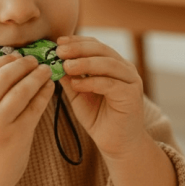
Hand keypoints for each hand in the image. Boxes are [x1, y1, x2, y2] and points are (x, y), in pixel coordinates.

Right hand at [0, 53, 54, 185]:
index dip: (3, 60)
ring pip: (21, 89)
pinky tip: (50, 88)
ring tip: (45, 71)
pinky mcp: (17, 136)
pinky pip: (34, 108)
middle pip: (3, 76)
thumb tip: (5, 69)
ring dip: (36, 76)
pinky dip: (44, 94)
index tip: (15, 56)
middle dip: (21, 64)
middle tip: (34, 60)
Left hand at [57, 35, 145, 159]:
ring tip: (66, 66)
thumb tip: (53, 61)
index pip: (95, 45)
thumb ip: (70, 77)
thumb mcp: (78, 94)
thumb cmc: (98, 117)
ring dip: (85, 63)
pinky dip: (91, 82)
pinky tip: (76, 85)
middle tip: (59, 51)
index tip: (58, 43)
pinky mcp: (132, 95)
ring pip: (107, 64)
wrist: (116, 144)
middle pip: (101, 50)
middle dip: (78, 49)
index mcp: (113, 64)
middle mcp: (124, 68)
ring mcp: (130, 80)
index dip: (76, 41)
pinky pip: (110, 84)